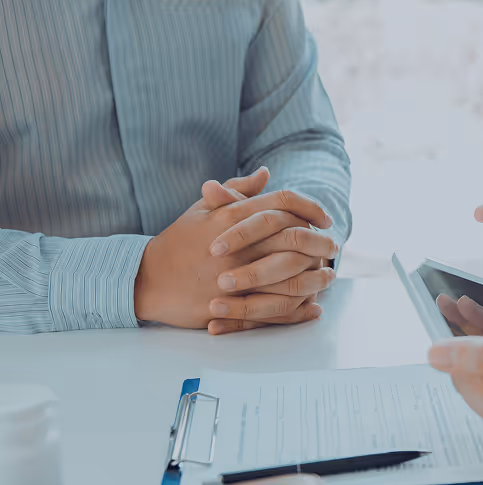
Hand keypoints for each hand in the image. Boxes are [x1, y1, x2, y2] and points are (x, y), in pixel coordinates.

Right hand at [134, 169, 334, 331]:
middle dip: (320, 242)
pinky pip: (274, 309)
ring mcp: (235, 277)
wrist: (146, 279)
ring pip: (289, 276)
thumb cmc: (178, 241)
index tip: (325, 218)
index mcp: (232, 217)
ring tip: (329, 277)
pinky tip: (314, 307)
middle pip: (293, 237)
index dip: (310, 207)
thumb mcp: (203, 209)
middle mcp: (238, 245)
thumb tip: (266, 173)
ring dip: (315, 278)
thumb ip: (237, 192)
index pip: (282, 203)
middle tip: (334, 246)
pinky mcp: (231, 304)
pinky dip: (298, 310)